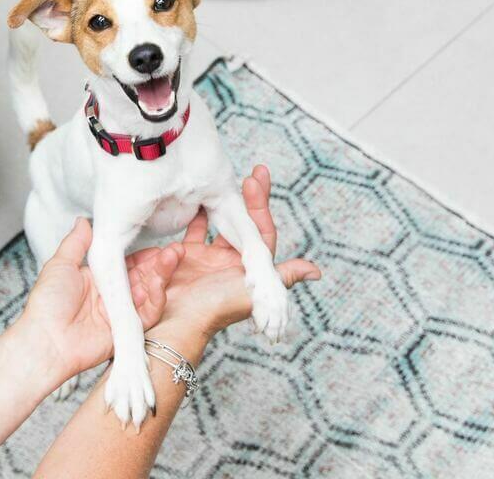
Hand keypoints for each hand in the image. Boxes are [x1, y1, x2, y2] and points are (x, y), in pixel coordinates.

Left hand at [16, 218, 183, 380]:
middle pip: (143, 277)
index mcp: (98, 281)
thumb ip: (76, 243)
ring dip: (163, 275)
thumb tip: (84, 221)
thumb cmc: (47, 304)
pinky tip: (160, 283)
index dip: (144, 254)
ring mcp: (121, 313)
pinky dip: (156, 298)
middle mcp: (112, 297)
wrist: (45, 340)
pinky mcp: (127, 330)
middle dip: (160, 263)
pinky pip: (148, 313)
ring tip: (172, 257)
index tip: (158, 244)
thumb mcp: (60, 265)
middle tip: (175, 249)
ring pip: (149, 292)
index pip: (128, 264)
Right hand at [148, 165, 320, 342]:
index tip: (256, 179)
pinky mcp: (186, 256)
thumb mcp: (253, 293)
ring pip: (220, 221)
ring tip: (225, 178)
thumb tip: (316, 271)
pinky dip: (196, 212)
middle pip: (244, 221)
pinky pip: (194, 229)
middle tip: (254, 171)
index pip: (261, 229)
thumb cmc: (215, 309)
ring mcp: (209, 257)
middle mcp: (232, 260)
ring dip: (224, 200)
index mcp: (250, 268)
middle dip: (247, 195)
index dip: (261, 204)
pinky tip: (198, 195)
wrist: (176, 322)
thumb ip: (282, 278)